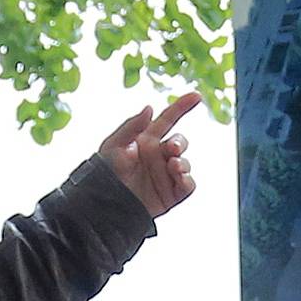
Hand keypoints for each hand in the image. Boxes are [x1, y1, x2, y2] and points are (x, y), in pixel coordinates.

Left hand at [99, 93, 199, 217]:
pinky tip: (179, 177)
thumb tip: (150, 108)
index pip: (168, 120)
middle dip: (180, 143)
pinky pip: (188, 185)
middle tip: (173, 149)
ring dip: (182, 163)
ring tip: (172, 166)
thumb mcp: (114, 145)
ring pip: (185, 163)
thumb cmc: (104, 172)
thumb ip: (132, 125)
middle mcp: (159, 156)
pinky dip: (187, 180)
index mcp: (146, 141)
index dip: (182, 107)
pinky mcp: (172, 194)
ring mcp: (166, 175)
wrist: (105, 203)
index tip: (196, 96)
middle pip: (180, 142)